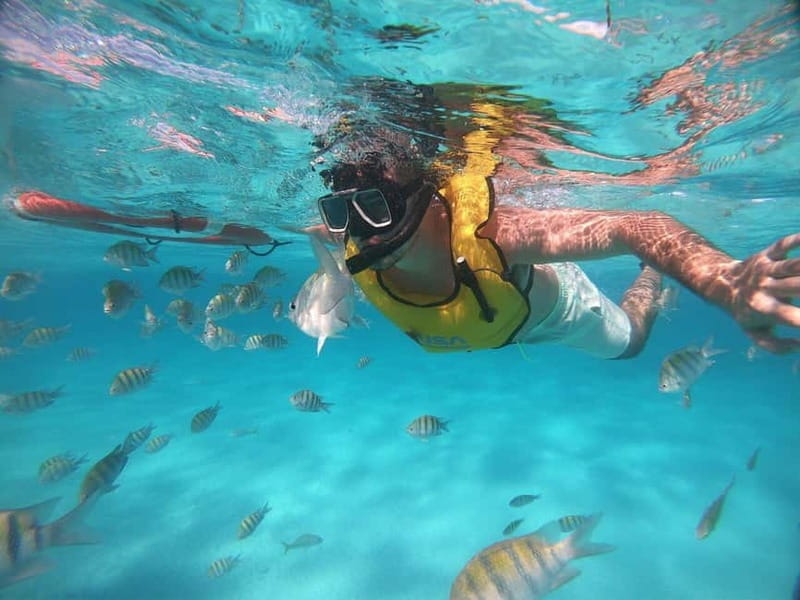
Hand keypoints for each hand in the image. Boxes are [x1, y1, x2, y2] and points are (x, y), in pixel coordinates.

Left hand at [728, 233, 799, 352]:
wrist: (722, 284)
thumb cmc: (746, 312)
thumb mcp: (755, 334)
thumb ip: (776, 346)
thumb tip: (799, 346)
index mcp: (764, 309)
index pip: (792, 318)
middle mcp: (765, 288)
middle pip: (797, 286)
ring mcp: (766, 269)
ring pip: (793, 266)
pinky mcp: (767, 254)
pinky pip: (784, 244)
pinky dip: (799, 240)